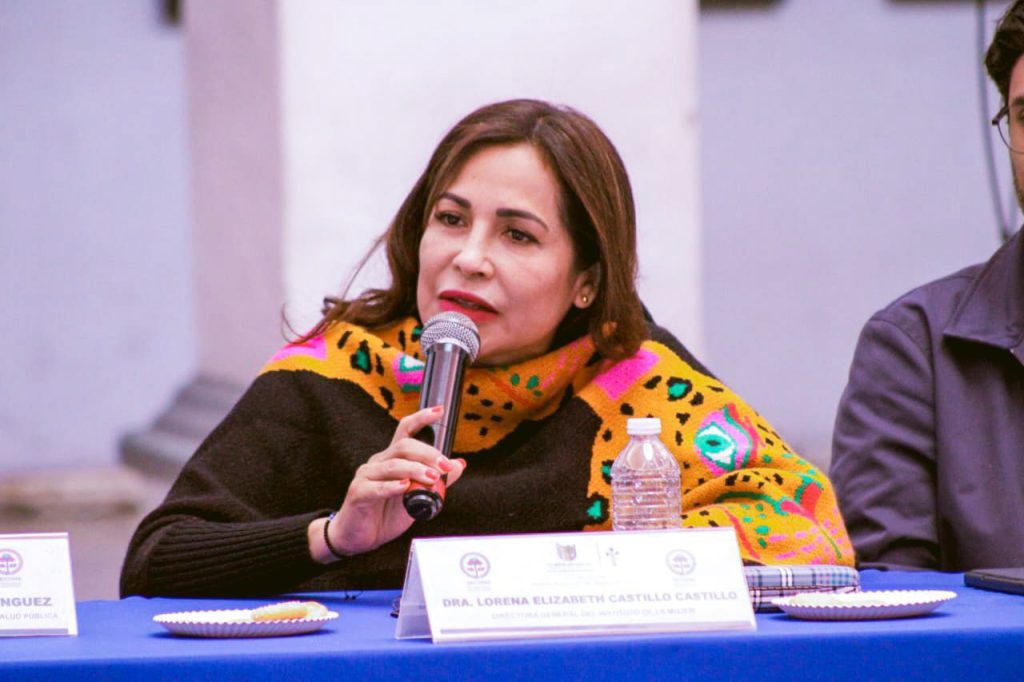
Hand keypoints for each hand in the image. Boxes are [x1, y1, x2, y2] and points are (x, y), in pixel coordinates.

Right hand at [311, 405, 466, 560]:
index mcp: (392, 459)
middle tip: (444, 466)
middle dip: (428, 453)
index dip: (421, 418)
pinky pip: (376, 487)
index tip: (438, 411)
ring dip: (415, 470)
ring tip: (432, 478)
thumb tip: (459, 464)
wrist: (359, 537)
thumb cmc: (385, 514)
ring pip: (393, 465)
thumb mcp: (417, 496)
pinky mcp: (358, 493)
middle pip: (403, 446)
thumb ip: (436, 481)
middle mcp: (378, 462)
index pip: (405, 431)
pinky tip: (404, 488)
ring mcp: (366, 476)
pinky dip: (392, 487)